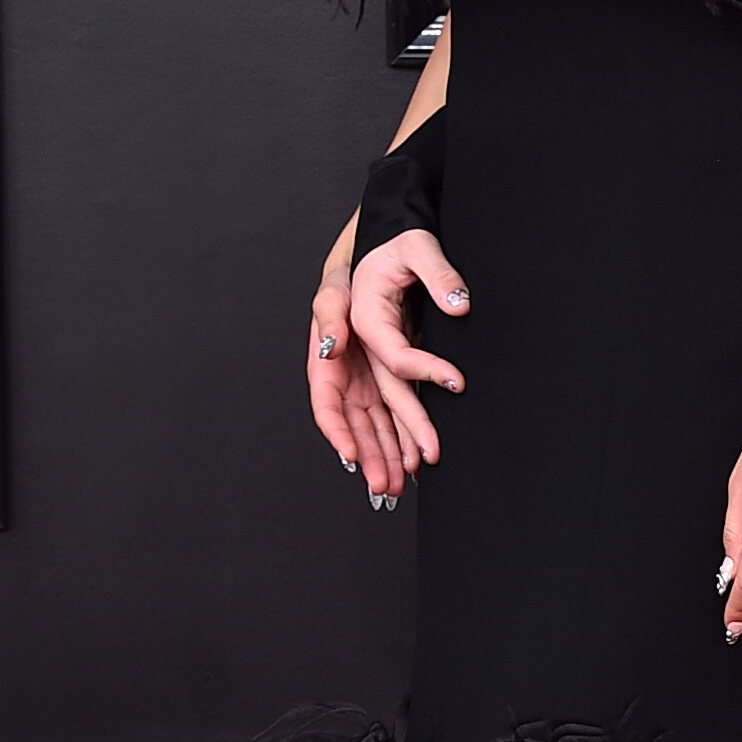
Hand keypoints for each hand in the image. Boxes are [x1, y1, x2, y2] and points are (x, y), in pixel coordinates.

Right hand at [307, 262, 415, 502]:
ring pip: (377, 425)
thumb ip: (330, 313)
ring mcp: (367, 378)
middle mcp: (345, 374)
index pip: (327, 404)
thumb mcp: (339, 284)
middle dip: (370, 458)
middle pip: (355, 425)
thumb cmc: (352, 270)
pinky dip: (403, 436)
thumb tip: (332, 343)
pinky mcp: (389, 376)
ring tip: (402, 485)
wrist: (378, 255)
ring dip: (388, 456)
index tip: (353, 455)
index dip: (338, 432)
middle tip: (386, 485)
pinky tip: (414, 459)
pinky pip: (396, 412)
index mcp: (327, 357)